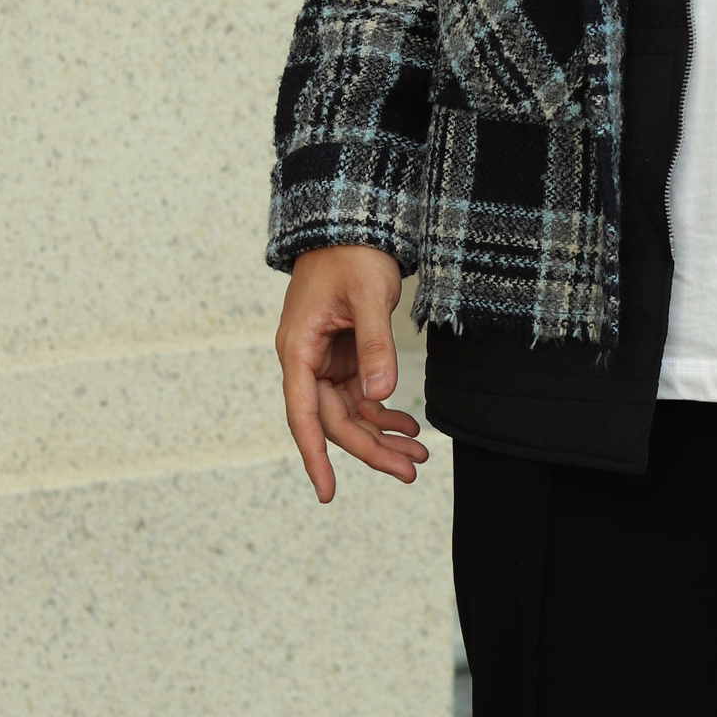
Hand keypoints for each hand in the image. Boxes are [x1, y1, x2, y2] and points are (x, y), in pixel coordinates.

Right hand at [274, 245, 427, 502]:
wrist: (352, 224)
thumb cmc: (352, 254)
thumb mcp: (368, 296)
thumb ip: (374, 345)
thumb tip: (380, 394)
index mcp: (298, 350)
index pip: (303, 415)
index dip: (315, 456)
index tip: (327, 492)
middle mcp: (306, 361)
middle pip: (334, 420)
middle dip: (371, 449)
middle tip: (410, 471)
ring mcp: (325, 360)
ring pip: (350, 413)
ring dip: (381, 435)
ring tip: (418, 456)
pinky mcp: (343, 355)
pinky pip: (360, 395)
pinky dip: (383, 411)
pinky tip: (409, 425)